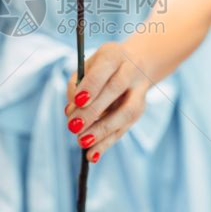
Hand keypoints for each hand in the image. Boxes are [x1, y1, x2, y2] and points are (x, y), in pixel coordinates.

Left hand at [65, 41, 152, 161]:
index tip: (77, 101)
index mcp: (114, 55)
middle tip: (73, 126)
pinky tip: (92, 156)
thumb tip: (70, 111)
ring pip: (126, 113)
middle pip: (115, 90)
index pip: (104, 69)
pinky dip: (107, 144)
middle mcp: (130, 71)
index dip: (91, 85)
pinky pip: (124, 128)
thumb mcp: (87, 65)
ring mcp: (139, 92)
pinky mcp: (140, 111)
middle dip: (93, 111)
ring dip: (102, 130)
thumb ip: (77, 84)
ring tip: (82, 142)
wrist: (136, 64)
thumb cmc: (103, 66)